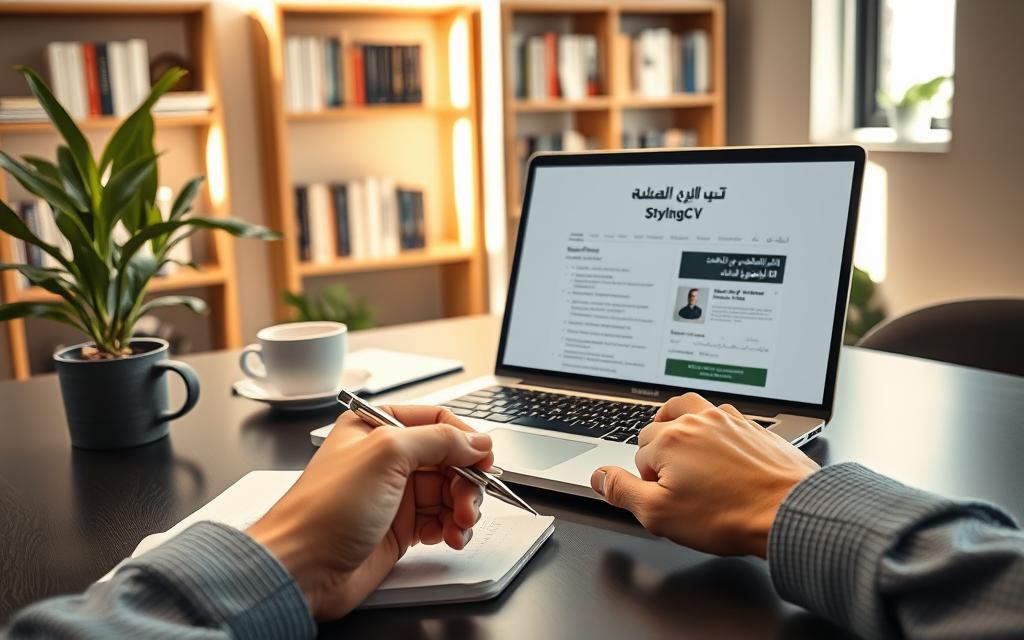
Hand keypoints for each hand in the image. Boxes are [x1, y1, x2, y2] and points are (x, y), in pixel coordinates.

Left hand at [247, 406, 493, 619]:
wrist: (302, 569)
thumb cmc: (324, 509)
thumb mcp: (386, 455)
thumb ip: (438, 440)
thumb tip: (476, 440)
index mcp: (377, 428)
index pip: (437, 422)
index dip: (465, 440)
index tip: (485, 461)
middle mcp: (387, 458)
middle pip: (449, 459)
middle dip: (466, 481)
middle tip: (469, 503)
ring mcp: (395, 494)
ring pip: (450, 492)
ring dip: (463, 508)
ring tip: (459, 525)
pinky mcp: (401, 527)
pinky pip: (442, 520)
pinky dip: (453, 528)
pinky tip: (449, 537)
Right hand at [590, 393, 818, 557]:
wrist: (790, 511)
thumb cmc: (730, 516)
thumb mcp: (660, 514)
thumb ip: (621, 491)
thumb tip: (598, 476)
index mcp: (669, 440)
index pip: (638, 456)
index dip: (645, 480)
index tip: (663, 498)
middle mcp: (695, 421)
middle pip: (658, 431)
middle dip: (660, 454)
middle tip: (675, 484)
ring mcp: (725, 420)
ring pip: (686, 410)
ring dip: (678, 425)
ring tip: (681, 447)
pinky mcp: (749, 425)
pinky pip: (719, 416)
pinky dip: (710, 426)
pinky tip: (718, 448)